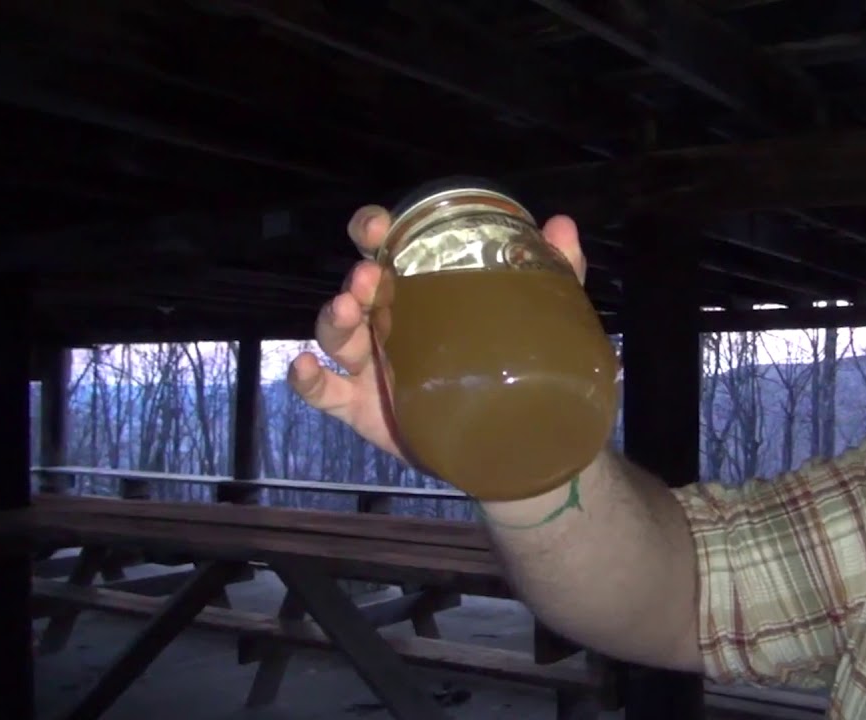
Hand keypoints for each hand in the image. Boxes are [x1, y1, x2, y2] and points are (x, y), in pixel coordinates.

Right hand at [288, 204, 587, 459]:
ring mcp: (369, 364)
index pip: (385, 248)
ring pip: (336, 334)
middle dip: (357, 278)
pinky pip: (323, 392)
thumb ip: (554, 271)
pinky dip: (306, 379)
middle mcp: (388, 320)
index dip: (373, 230)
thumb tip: (563, 225)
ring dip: (334, 317)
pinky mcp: (360, 407)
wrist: (512, 441)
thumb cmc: (512, 363)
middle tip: (369, 277)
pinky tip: (303, 367)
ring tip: (347, 311)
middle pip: (357, 288)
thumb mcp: (539, 315)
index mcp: (419, 290)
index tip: (378, 226)